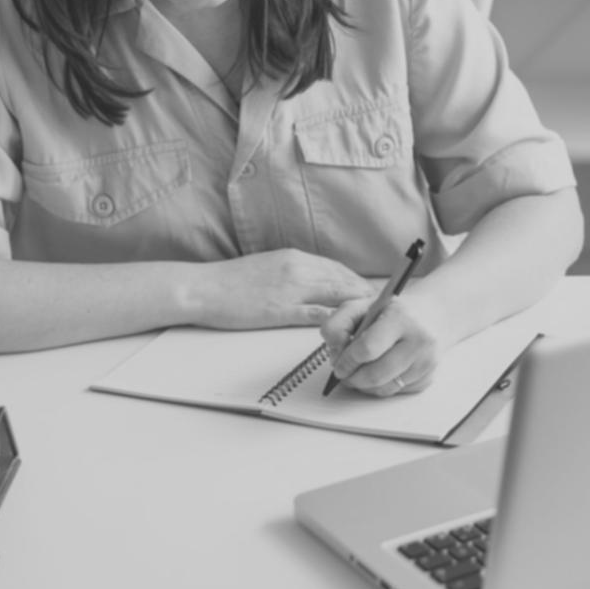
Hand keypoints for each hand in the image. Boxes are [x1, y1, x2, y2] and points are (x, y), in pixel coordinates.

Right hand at [193, 249, 374, 329]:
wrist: (203, 288)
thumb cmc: (231, 281)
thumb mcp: (268, 267)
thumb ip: (293, 273)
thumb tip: (314, 282)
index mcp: (295, 258)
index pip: (337, 268)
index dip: (357, 281)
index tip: (372, 292)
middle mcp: (298, 269)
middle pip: (344, 280)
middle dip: (367, 294)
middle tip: (386, 307)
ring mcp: (291, 289)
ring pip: (337, 295)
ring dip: (359, 307)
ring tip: (377, 319)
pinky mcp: (281, 310)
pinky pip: (318, 314)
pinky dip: (337, 321)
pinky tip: (350, 330)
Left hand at [320, 288, 448, 396]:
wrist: (433, 314)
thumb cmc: (392, 310)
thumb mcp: (362, 305)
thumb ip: (338, 323)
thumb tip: (335, 352)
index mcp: (401, 317)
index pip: (367, 349)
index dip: (346, 361)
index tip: (338, 364)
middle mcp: (419, 340)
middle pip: (375, 375)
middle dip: (353, 379)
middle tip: (344, 374)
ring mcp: (427, 361)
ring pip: (385, 389)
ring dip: (364, 386)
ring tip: (358, 373)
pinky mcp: (429, 377)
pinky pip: (396, 393)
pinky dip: (381, 387)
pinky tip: (379, 372)